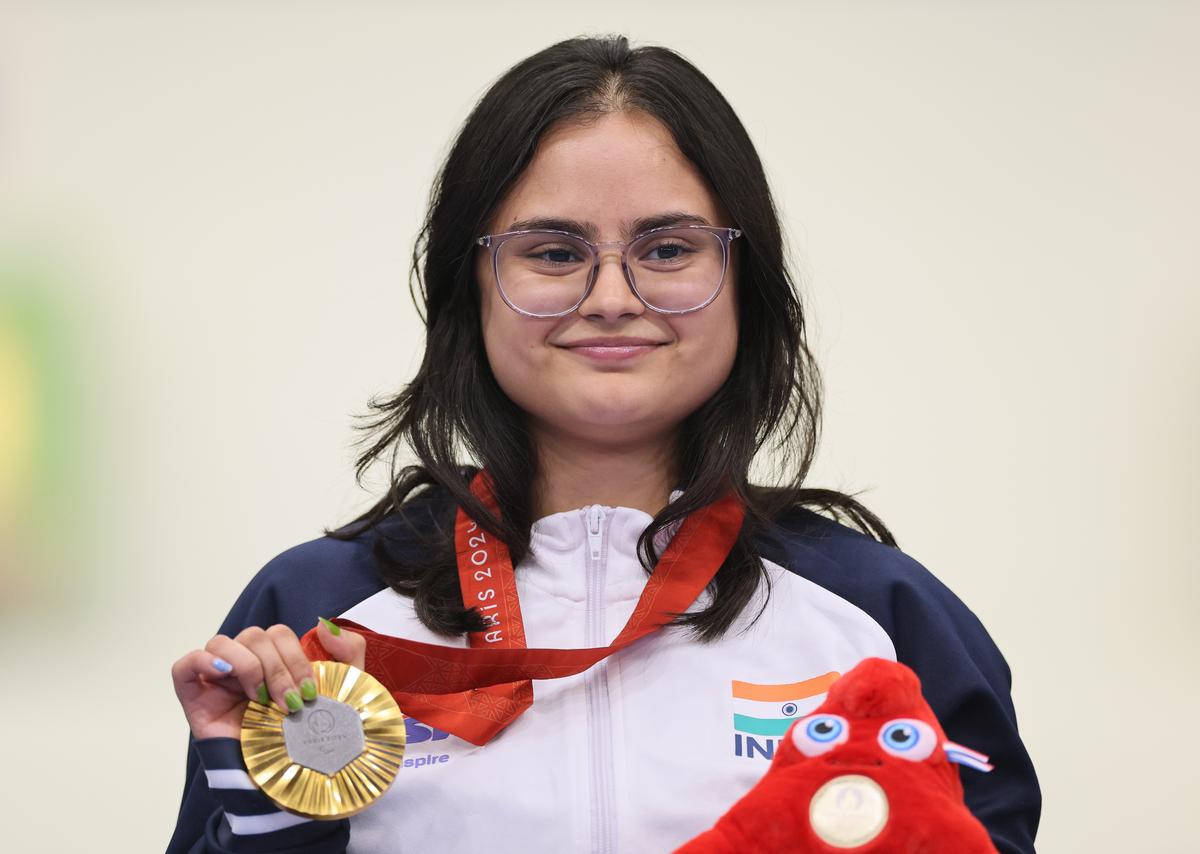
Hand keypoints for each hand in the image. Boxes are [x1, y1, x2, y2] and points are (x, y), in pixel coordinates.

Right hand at [171, 618, 365, 740]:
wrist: (284, 787)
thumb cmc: (307, 742)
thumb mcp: (341, 693)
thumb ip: (347, 653)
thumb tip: (324, 624)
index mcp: (274, 663)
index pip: (278, 634)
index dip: (295, 656)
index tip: (309, 691)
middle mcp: (244, 668)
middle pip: (253, 636)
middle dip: (278, 667)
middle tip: (290, 701)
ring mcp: (217, 682)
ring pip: (222, 643)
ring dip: (249, 667)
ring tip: (262, 700)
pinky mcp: (194, 700)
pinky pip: (185, 666)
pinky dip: (203, 661)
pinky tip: (227, 676)